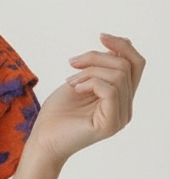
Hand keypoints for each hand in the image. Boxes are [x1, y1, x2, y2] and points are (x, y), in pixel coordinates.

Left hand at [27, 33, 145, 167]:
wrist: (42, 141)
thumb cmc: (57, 114)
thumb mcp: (80, 81)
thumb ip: (100, 67)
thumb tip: (117, 45)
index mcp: (121, 97)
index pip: (136, 64)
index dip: (122, 45)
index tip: (100, 36)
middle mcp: (126, 107)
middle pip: (126, 66)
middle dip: (97, 57)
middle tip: (72, 63)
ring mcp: (120, 117)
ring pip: (118, 75)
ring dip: (89, 71)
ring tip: (70, 82)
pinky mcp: (111, 124)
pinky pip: (110, 90)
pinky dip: (90, 82)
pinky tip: (75, 89)